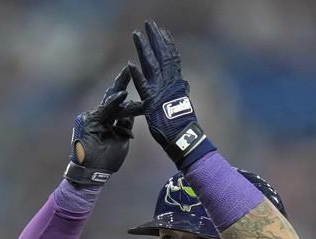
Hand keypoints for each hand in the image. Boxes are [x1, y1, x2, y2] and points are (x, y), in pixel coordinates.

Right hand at [64, 68, 141, 185]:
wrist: (90, 174)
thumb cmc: (106, 162)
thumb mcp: (121, 141)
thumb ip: (124, 127)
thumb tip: (131, 112)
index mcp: (106, 122)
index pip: (119, 106)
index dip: (129, 97)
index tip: (140, 85)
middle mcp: (97, 117)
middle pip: (112, 97)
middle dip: (121, 82)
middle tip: (130, 68)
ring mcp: (92, 118)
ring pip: (109, 102)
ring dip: (119, 88)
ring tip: (128, 73)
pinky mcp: (89, 122)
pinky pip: (104, 111)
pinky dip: (113, 103)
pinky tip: (123, 95)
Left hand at [129, 20, 214, 168]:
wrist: (183, 138)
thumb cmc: (182, 125)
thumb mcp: (183, 104)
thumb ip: (182, 91)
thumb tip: (185, 83)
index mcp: (176, 82)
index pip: (171, 58)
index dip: (167, 44)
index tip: (162, 31)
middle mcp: (169, 83)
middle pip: (162, 56)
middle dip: (155, 39)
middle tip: (150, 23)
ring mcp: (161, 91)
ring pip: (152, 66)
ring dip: (144, 49)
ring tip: (137, 35)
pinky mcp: (152, 103)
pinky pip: (144, 87)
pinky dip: (137, 76)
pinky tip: (130, 65)